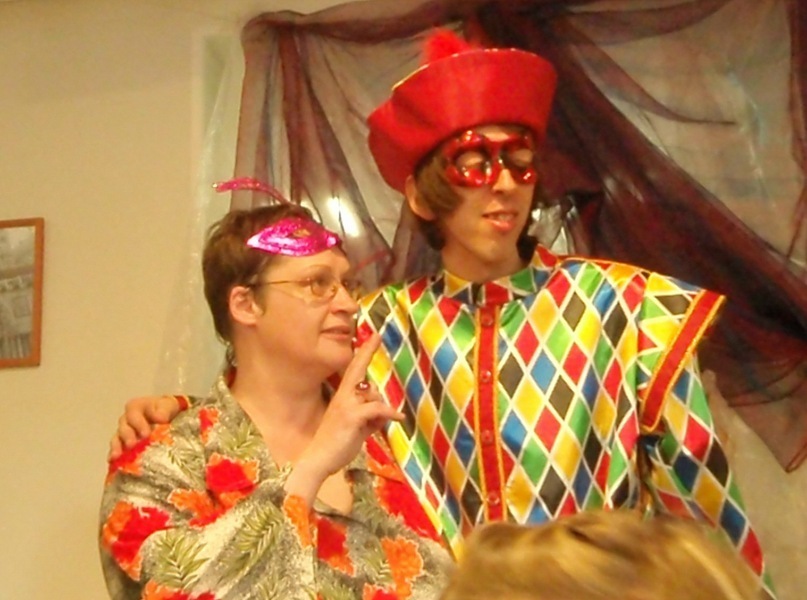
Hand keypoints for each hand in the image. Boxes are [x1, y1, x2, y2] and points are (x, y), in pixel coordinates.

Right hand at [107, 395, 182, 460]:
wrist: (169, 415)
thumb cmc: (166, 409)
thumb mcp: (168, 405)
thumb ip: (164, 410)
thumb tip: (160, 418)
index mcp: (136, 407)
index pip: (133, 413)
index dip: (138, 423)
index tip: (146, 434)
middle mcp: (127, 419)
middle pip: (124, 427)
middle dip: (128, 436)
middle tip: (132, 445)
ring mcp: (124, 432)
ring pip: (117, 438)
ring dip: (117, 447)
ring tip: (117, 455)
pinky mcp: (124, 443)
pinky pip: (117, 448)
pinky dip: (115, 454)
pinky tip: (113, 461)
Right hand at [285, 333, 401, 502]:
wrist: (318, 460)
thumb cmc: (335, 445)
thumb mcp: (356, 428)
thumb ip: (369, 416)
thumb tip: (385, 413)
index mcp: (342, 397)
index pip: (353, 370)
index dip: (362, 354)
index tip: (371, 337)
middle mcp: (343, 397)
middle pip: (358, 370)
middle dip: (367, 352)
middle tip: (377, 334)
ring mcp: (346, 405)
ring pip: (374, 395)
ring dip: (380, 412)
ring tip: (367, 431)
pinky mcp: (353, 416)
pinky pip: (378, 409)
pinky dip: (390, 413)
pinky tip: (399, 418)